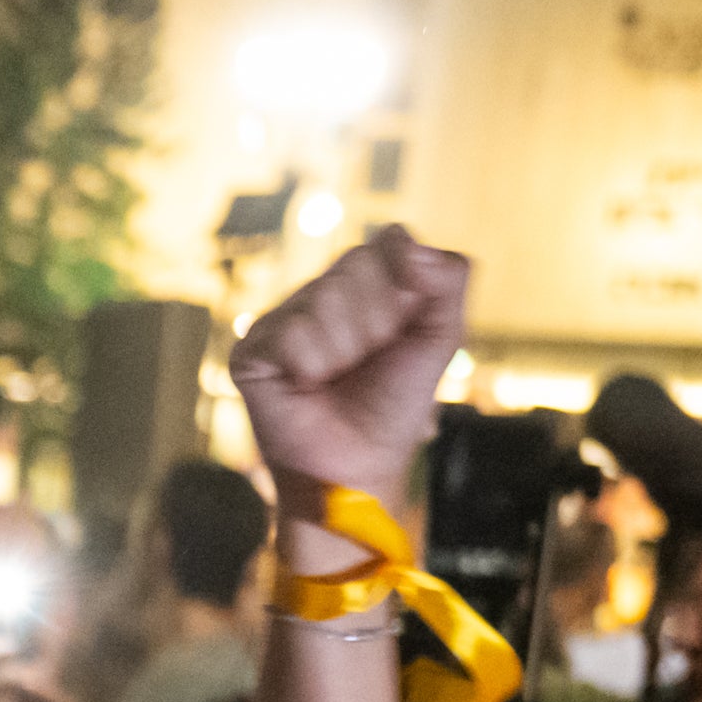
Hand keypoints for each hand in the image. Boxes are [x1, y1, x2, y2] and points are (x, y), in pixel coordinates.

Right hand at [229, 223, 467, 501]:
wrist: (358, 462)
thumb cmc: (395, 403)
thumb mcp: (441, 336)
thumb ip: (450, 279)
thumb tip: (410, 247)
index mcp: (368, 281)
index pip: (390, 239)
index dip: (405, 276)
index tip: (405, 322)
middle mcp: (322, 290)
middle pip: (355, 262)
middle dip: (377, 321)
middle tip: (368, 361)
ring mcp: (283, 317)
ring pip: (323, 298)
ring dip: (345, 350)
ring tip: (337, 378)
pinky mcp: (251, 349)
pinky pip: (291, 333)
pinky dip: (311, 366)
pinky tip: (307, 386)